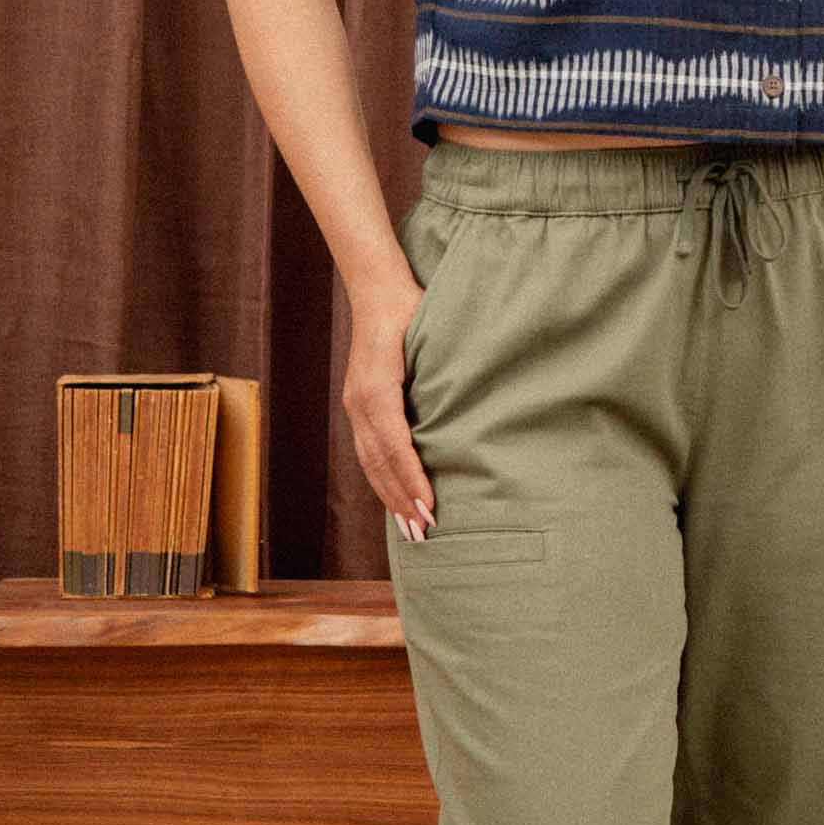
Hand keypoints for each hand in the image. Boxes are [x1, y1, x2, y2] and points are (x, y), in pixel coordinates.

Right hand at [344, 271, 437, 539]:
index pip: (395, 446)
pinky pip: (367, 452)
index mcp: (377, 390)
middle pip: (379, 463)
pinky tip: (394, 497)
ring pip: (369, 463)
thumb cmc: (412, 310)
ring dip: (389, 497)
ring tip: (408, 528)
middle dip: (400, 500)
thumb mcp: (431, 340)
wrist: (376, 290)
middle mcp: (360, 403)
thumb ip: (442, 378)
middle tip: (423, 534)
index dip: (412, 480)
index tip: (430, 508)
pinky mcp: (357, 405)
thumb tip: (469, 415)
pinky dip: (381, 479)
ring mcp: (354, 405)